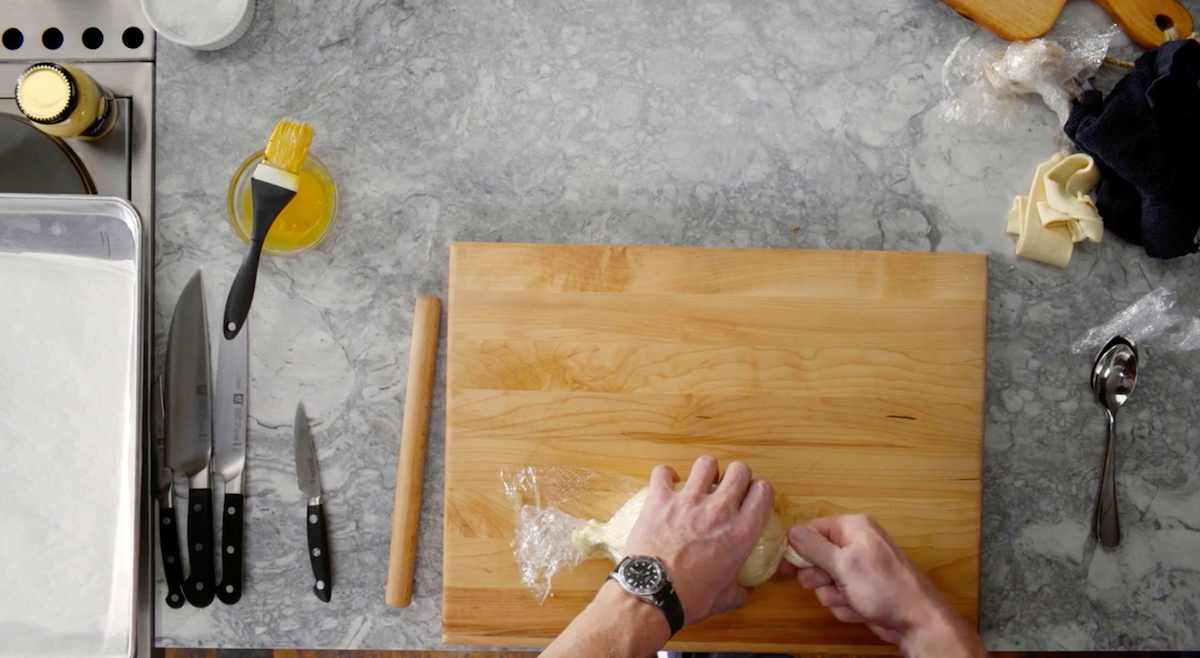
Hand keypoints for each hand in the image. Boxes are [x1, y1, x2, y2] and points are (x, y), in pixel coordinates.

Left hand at [624, 456, 773, 626]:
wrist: (650, 595)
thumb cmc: (690, 599)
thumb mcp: (725, 599)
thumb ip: (740, 589)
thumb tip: (746, 589)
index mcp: (741, 532)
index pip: (764, 491)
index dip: (759, 491)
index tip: (751, 498)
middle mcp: (719, 510)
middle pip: (739, 470)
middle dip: (737, 476)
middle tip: (728, 489)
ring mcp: (688, 501)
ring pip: (706, 463)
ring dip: (706, 472)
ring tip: (700, 484)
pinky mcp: (660, 499)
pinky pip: (663, 472)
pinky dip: (665, 476)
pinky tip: (667, 486)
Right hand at [788, 515, 981, 655]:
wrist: (916, 621)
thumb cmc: (882, 587)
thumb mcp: (844, 564)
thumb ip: (814, 546)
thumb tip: (791, 531)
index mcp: (852, 528)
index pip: (811, 529)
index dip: (797, 547)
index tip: (789, 566)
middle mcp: (855, 544)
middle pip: (815, 557)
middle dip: (818, 576)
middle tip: (827, 583)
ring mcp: (858, 569)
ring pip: (824, 581)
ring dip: (832, 594)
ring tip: (850, 598)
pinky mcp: (861, 590)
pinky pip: (838, 596)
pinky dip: (844, 605)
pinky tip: (859, 608)